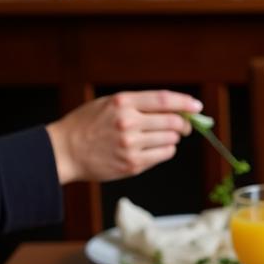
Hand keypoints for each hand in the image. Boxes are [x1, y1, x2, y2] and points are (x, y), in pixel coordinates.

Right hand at [46, 90, 202, 183]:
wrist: (66, 151)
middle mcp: (128, 122)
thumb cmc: (88, 125)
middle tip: (184, 127)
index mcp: (121, 102)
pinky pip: (164, 155)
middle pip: (173, 122)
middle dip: (184, 124)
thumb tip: (174, 109)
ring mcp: (131, 145)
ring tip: (159, 137)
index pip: (163, 100)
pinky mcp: (134, 164)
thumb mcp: (108, 104)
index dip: (184, 103)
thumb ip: (137, 104)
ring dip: (172, 138)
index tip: (197, 107)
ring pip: (171, 140)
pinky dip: (166, 150)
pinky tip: (154, 148)